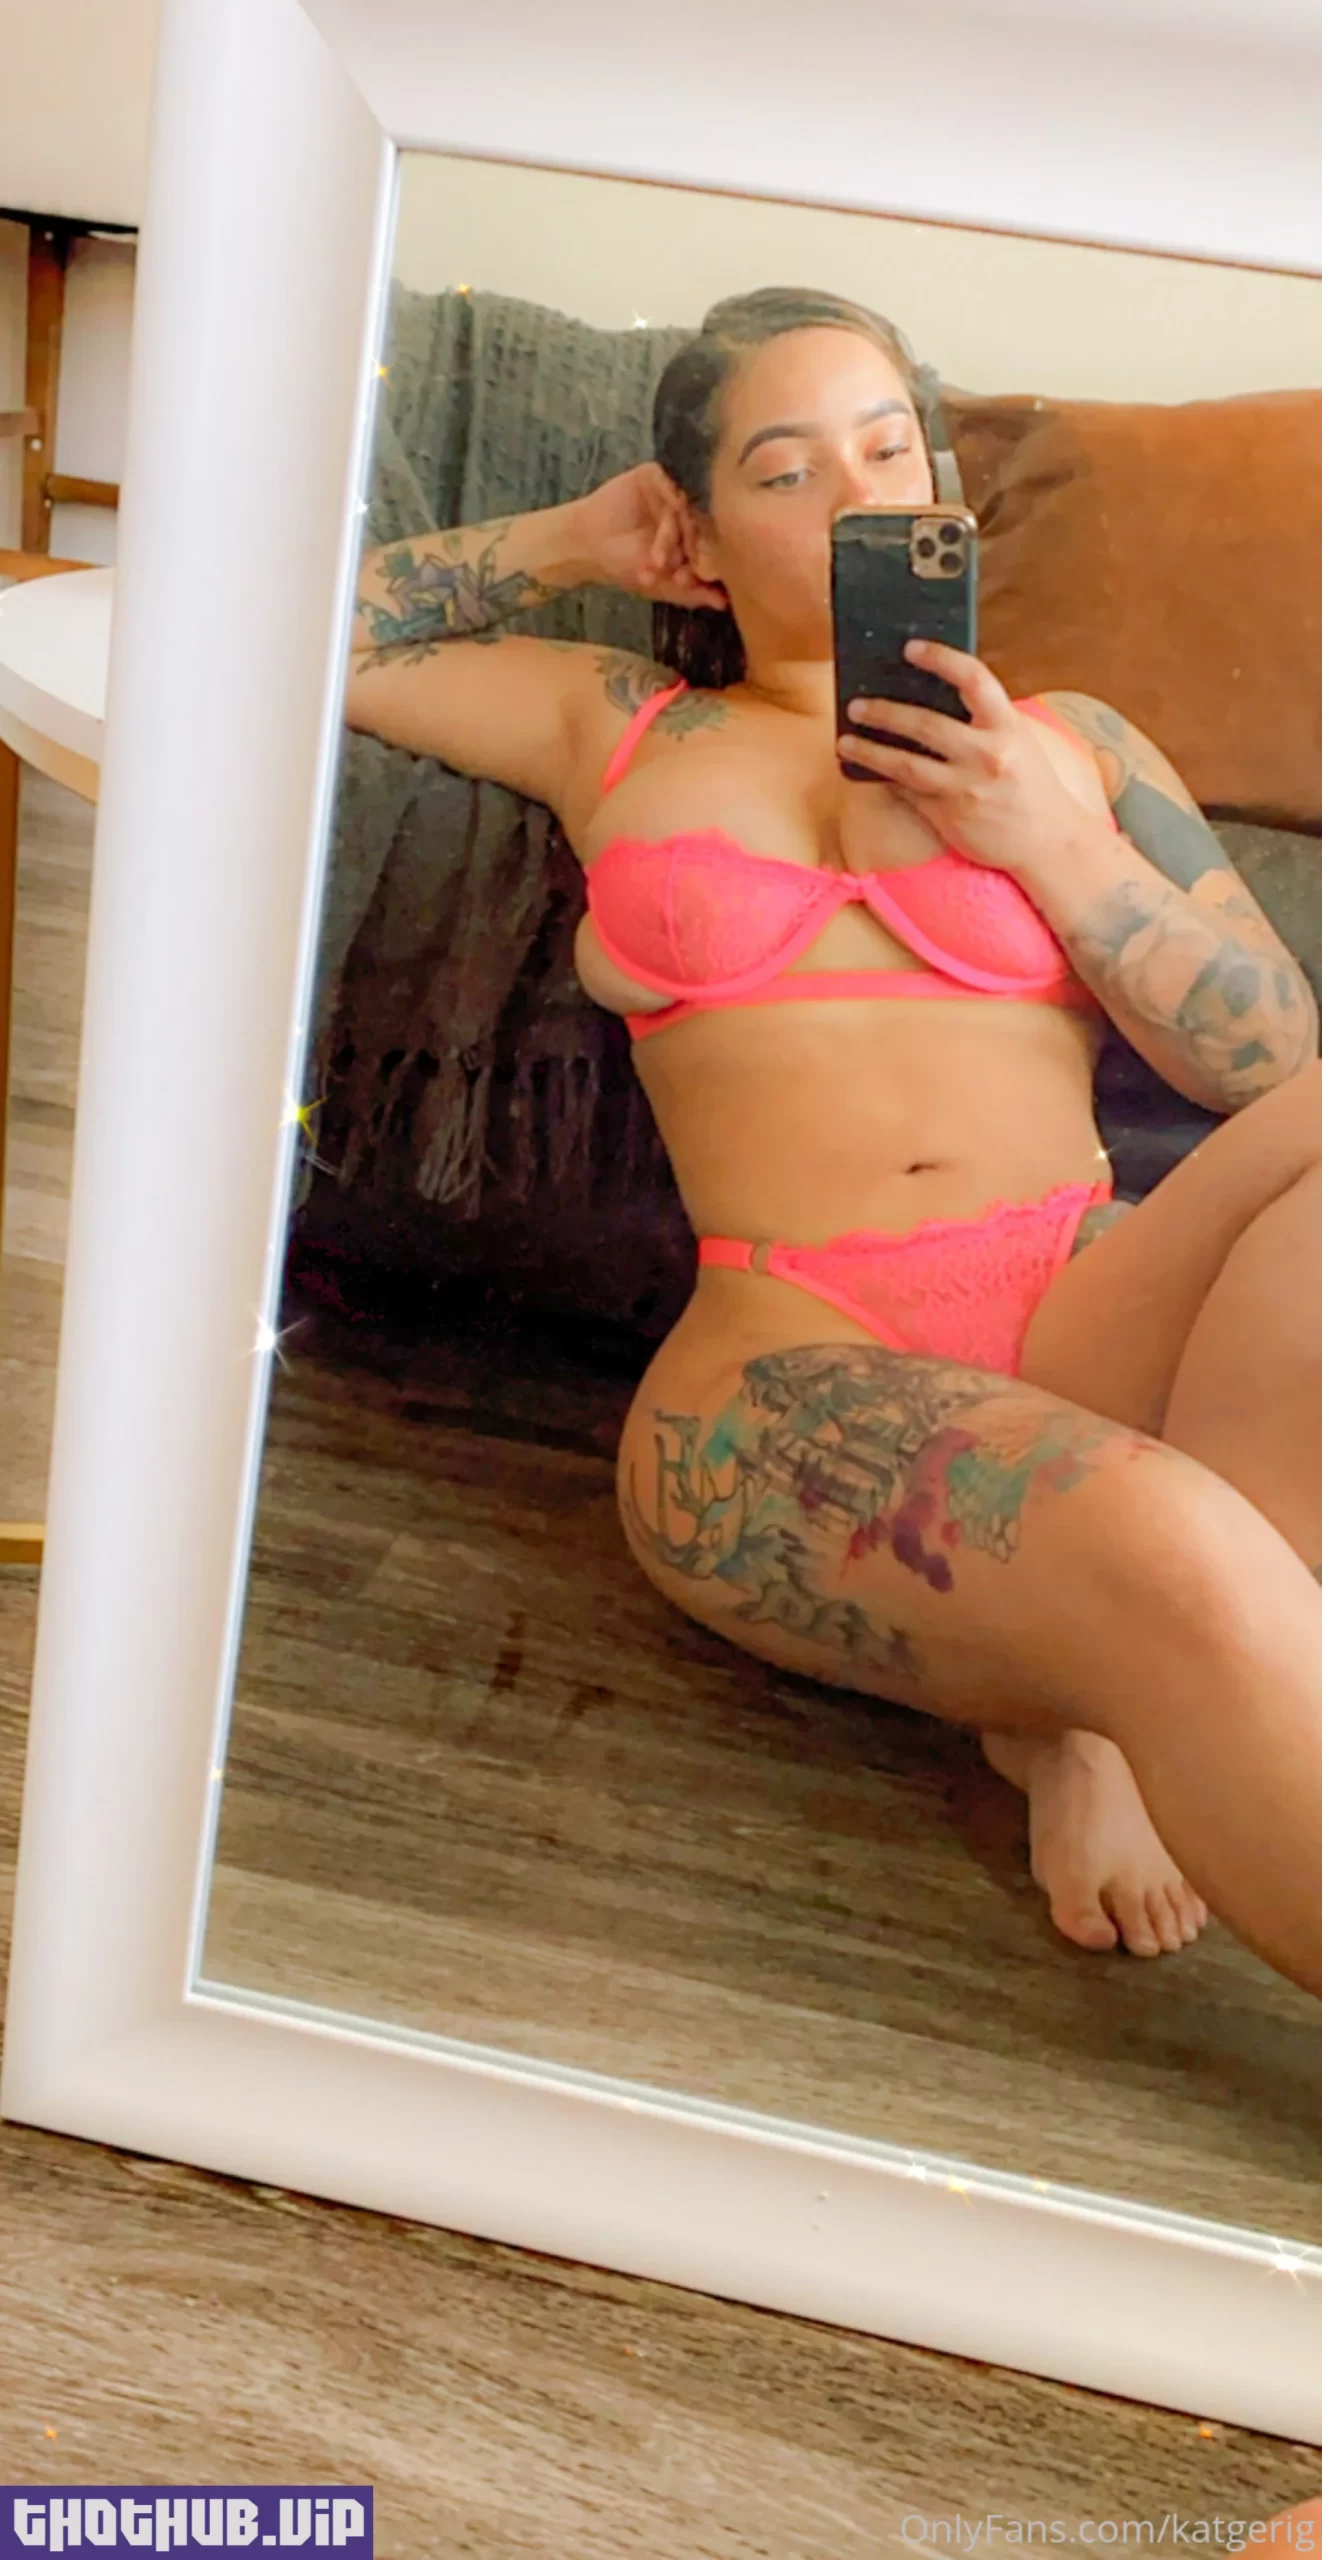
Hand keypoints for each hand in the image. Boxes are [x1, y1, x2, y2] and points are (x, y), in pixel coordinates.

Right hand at [568, 464, 728, 610]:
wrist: (586, 545)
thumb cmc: (623, 565)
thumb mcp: (661, 586)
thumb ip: (692, 593)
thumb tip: (724, 604)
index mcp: (693, 537)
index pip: (710, 547)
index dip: (703, 566)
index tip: (690, 582)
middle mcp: (686, 513)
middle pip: (700, 526)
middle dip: (689, 552)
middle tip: (676, 573)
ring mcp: (671, 492)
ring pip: (684, 509)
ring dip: (671, 537)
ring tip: (656, 561)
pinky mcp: (654, 475)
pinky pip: (669, 483)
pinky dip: (667, 501)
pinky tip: (663, 519)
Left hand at [838, 641, 1104, 876]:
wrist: (1049, 842)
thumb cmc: (1030, 784)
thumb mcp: (1018, 741)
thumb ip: (983, 720)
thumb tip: (931, 697)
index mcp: (1007, 726)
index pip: (973, 678)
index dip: (940, 658)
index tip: (910, 648)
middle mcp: (987, 755)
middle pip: (925, 724)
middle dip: (884, 712)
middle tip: (856, 705)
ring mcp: (966, 788)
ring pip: (905, 764)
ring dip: (869, 751)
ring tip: (845, 743)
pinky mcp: (949, 817)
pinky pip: (909, 793)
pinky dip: (888, 780)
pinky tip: (870, 771)